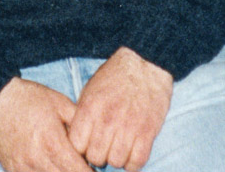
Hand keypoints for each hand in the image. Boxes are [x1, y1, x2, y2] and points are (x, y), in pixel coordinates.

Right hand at [0, 77, 89, 171]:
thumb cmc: (33, 99)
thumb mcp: (62, 104)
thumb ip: (79, 124)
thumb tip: (92, 141)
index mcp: (52, 143)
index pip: (77, 170)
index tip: (96, 170)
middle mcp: (37, 160)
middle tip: (83, 167)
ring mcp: (22, 168)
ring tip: (68, 166)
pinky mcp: (12, 170)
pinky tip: (50, 168)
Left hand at [68, 47, 172, 170]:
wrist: (145, 62)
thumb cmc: (115, 77)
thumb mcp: (90, 90)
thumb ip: (82, 117)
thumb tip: (76, 143)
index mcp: (90, 109)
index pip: (76, 147)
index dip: (81, 148)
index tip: (88, 143)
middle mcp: (108, 120)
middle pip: (96, 158)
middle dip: (99, 154)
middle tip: (106, 144)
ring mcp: (129, 127)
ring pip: (116, 162)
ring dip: (117, 157)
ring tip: (120, 145)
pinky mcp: (148, 131)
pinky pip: (137, 162)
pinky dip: (134, 162)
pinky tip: (133, 151)